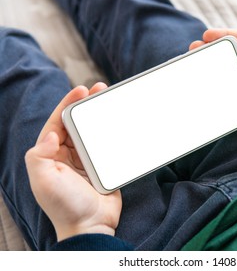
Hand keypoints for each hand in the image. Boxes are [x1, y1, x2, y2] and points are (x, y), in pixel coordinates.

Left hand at [25, 83, 121, 241]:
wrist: (91, 225)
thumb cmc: (65, 205)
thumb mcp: (43, 181)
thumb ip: (40, 155)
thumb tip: (52, 133)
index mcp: (51, 155)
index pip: (57, 123)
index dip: (66, 104)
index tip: (80, 90)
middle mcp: (68, 154)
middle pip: (76, 123)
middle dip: (86, 104)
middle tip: (99, 88)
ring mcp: (86, 159)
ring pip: (92, 130)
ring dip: (99, 114)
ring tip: (109, 98)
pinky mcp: (102, 165)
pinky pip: (106, 143)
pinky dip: (112, 131)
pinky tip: (119, 121)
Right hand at [191, 29, 236, 166]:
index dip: (223, 35)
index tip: (207, 36)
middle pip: (228, 53)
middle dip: (211, 49)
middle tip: (194, 48)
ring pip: (223, 70)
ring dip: (208, 66)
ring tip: (193, 63)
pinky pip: (224, 89)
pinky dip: (212, 85)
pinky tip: (201, 83)